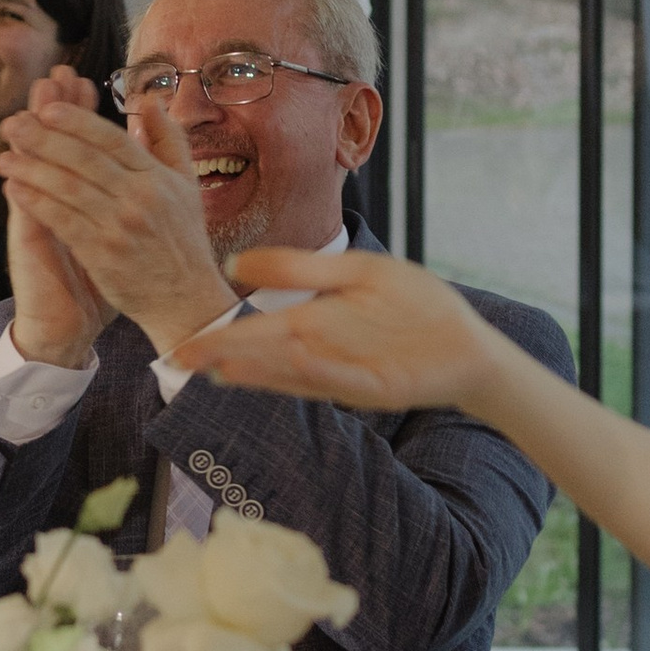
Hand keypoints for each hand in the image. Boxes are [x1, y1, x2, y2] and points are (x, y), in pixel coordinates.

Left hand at [0, 72, 234, 361]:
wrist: (186, 300)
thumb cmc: (183, 240)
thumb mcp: (186, 184)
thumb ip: (169, 138)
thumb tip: (150, 100)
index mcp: (157, 177)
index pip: (112, 138)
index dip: (77, 120)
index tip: (46, 107)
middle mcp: (140, 198)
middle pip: (84, 158)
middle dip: (43, 138)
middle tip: (12, 124)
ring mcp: (120, 226)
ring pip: (67, 188)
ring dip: (31, 169)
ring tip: (4, 157)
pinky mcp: (102, 254)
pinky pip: (62, 221)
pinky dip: (36, 202)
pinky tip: (15, 190)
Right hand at [202, 245, 509, 414]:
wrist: (467, 341)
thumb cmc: (413, 305)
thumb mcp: (356, 273)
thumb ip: (299, 268)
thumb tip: (238, 264)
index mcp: (313, 324)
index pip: (257, 334)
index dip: (221, 340)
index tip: (182, 346)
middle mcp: (323, 354)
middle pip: (268, 355)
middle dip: (228, 358)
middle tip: (184, 361)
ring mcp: (349, 372)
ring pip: (297, 372)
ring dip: (263, 371)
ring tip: (222, 366)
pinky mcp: (379, 386)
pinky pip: (345, 376)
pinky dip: (322, 369)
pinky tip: (297, 355)